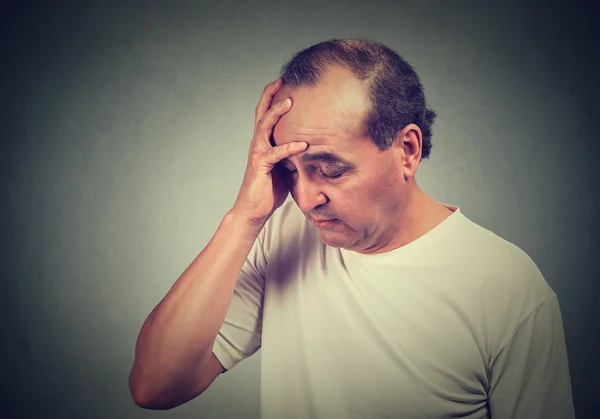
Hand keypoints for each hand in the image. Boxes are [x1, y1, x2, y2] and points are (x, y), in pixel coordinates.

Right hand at [232, 78, 306, 225]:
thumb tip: (314, 149)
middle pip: (261, 113)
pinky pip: (275, 153)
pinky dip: (289, 148)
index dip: (272, 98)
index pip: (265, 115)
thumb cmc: (269, 191)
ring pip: (264, 127)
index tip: (283, 82)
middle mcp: (258, 144)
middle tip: (282, 80)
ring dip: (277, 113)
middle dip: (270, 95)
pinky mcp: (260, 167)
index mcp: (263, 143)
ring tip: (290, 102)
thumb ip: (293, 156)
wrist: (253, 210)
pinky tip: (303, 144)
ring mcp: (257, 154)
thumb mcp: (285, 169)